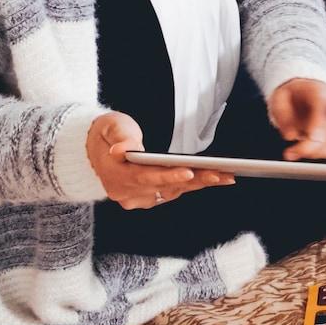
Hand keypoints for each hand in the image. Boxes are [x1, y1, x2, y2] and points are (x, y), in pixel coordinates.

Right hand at [86, 111, 232, 208]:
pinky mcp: (150, 198)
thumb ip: (119, 137)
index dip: (168, 176)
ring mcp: (138, 199)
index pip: (144, 177)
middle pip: (164, 187)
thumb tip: (122, 150)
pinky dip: (194, 186)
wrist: (100, 149)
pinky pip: (174, 193)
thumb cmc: (108, 133)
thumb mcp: (111, 126)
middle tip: (221, 174)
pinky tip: (215, 179)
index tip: (189, 172)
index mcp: (114, 175)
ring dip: (200, 184)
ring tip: (226, 175)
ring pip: (173, 192)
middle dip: (195, 181)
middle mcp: (126, 193)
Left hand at [267, 78, 325, 160]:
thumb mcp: (279, 98)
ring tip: (301, 149)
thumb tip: (291, 136)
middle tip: (291, 152)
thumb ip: (283, 115)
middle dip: (311, 147)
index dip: (316, 127)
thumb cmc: (295, 95)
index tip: (303, 143)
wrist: (309, 90)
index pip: (324, 108)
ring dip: (317, 152)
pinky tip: (315, 150)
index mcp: (321, 92)